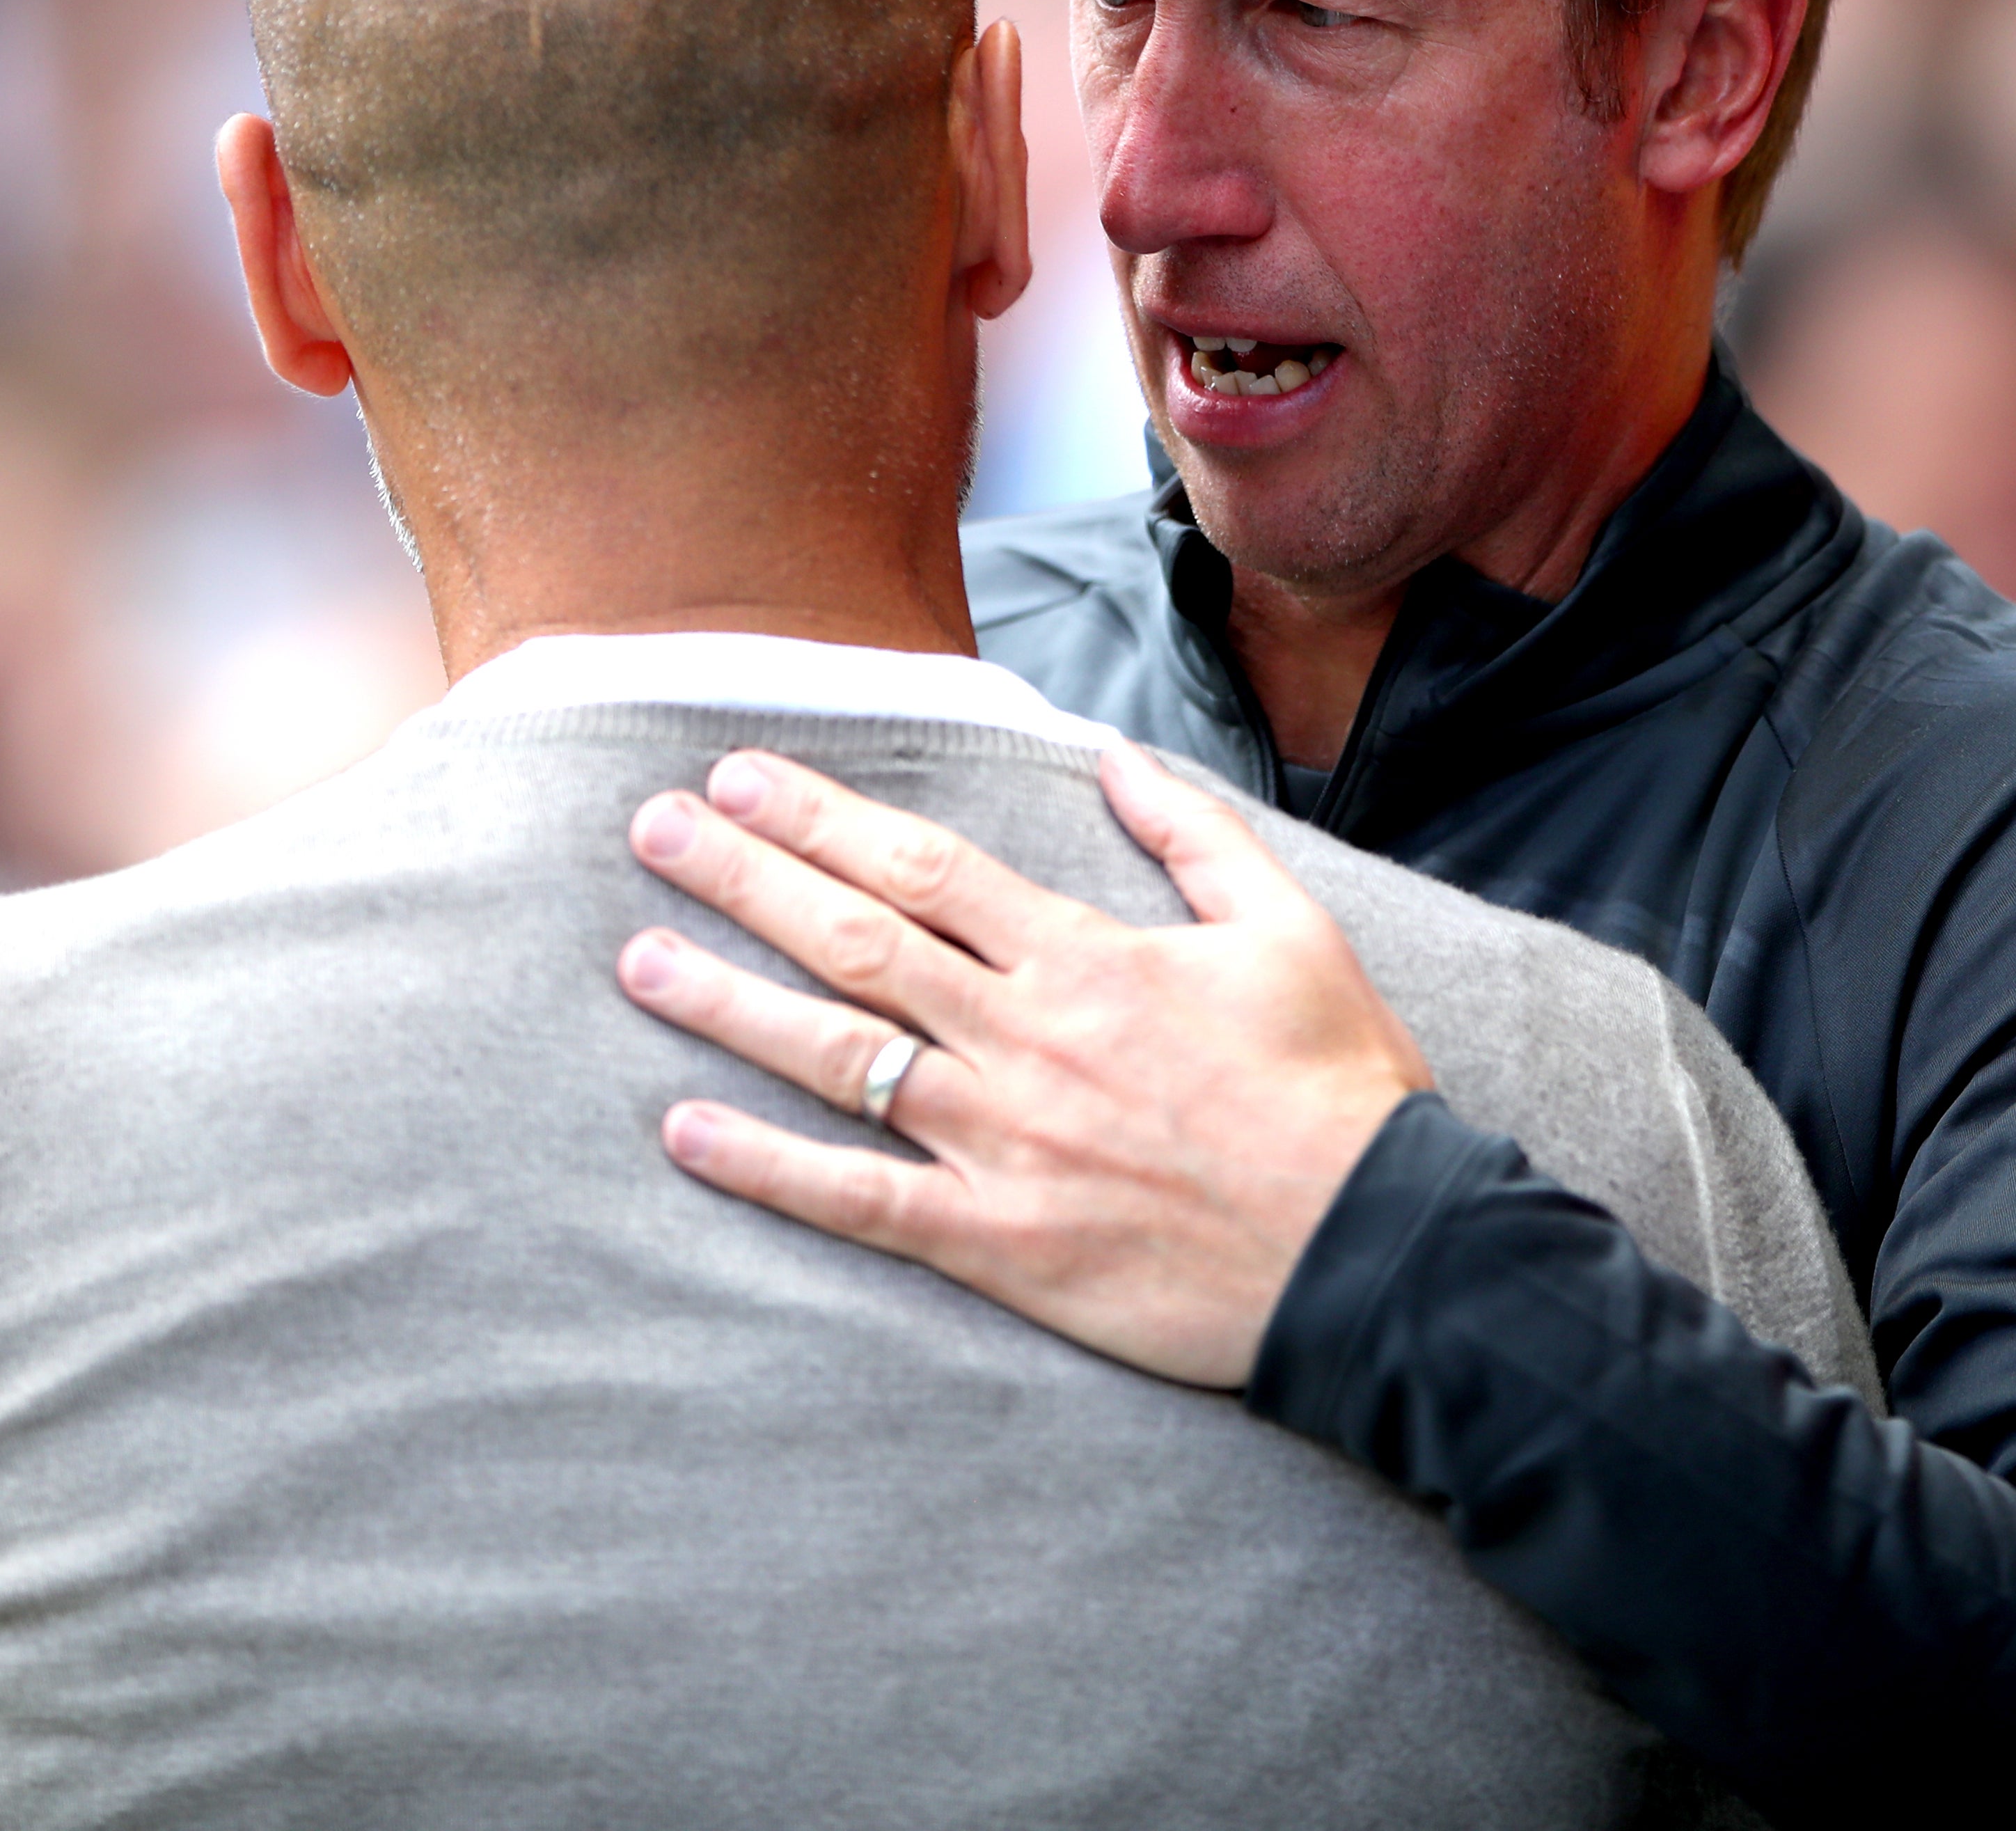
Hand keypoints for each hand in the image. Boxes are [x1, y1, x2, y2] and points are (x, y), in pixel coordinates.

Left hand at [615, 740, 1431, 1387]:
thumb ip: (1195, 837)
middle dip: (746, 877)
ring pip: (840, 1056)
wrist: (1377, 1254)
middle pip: (858, 939)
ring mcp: (1007, 1143)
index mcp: (1088, 958)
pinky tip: (686, 1132)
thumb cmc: (1340, 1091)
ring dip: (728, 1003)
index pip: (925, 865)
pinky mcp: (1004, 1243)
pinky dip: (769, 1168)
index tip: (741, 776)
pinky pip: (862, 1200)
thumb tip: (1113, 761)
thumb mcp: (1291, 930)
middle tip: (652, 830)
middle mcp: (1027, 1039)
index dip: (822, 816)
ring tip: (638, 956)